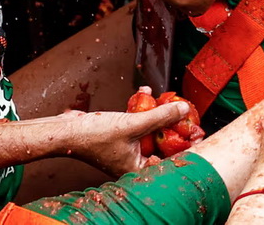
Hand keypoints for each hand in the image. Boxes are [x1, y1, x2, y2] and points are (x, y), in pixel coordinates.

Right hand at [64, 103, 187, 176]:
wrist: (67, 131)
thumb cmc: (94, 136)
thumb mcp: (133, 124)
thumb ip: (160, 117)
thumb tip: (182, 110)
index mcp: (139, 169)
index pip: (171, 158)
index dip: (185, 143)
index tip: (196, 131)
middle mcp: (133, 162)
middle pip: (162, 142)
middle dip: (171, 124)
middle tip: (183, 112)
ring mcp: (126, 149)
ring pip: (149, 130)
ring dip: (155, 112)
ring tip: (164, 98)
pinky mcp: (119, 136)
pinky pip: (136, 122)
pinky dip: (140, 109)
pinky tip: (143, 93)